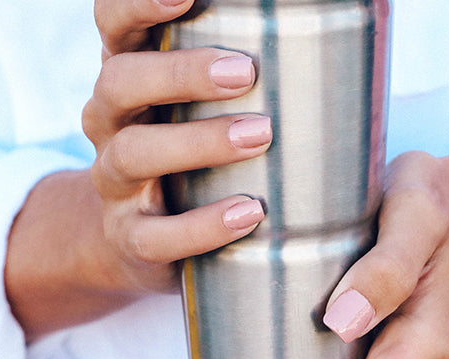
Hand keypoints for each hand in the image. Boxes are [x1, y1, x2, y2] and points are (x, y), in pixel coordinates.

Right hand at [82, 0, 273, 289]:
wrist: (143, 244)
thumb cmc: (194, 159)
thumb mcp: (201, 108)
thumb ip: (238, 73)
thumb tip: (338, 23)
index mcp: (129, 76)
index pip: (114, 23)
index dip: (137, 2)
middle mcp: (109, 122)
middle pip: (121, 82)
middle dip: (181, 73)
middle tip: (246, 72)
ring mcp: (114, 183)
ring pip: (134, 153)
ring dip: (198, 142)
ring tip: (259, 136)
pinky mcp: (130, 238)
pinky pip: (155, 235)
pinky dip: (202, 226)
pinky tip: (247, 214)